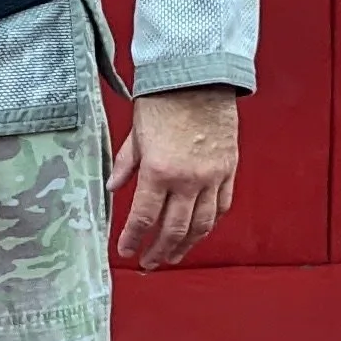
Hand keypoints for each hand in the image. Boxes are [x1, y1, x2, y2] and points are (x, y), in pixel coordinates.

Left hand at [110, 85, 237, 270]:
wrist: (200, 78)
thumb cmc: (164, 100)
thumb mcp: (135, 133)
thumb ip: (125, 165)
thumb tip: (112, 187)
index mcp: (158, 171)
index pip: (143, 218)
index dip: (133, 239)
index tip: (126, 250)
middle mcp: (187, 180)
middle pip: (173, 229)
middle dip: (159, 250)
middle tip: (149, 261)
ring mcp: (211, 177)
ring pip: (201, 225)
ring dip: (186, 245)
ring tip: (174, 256)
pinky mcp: (228, 170)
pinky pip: (222, 206)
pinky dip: (210, 223)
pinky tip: (200, 231)